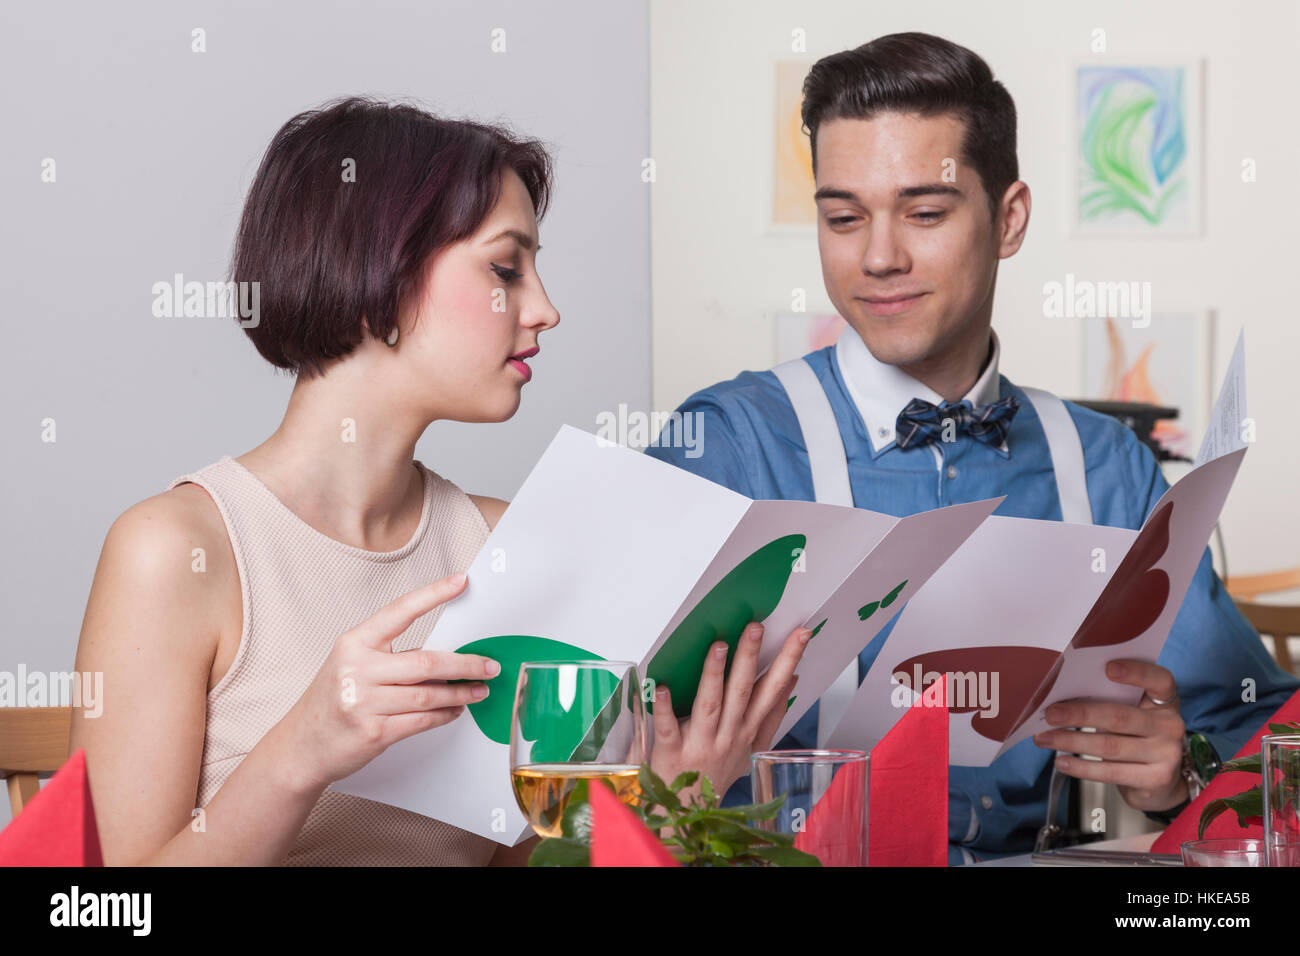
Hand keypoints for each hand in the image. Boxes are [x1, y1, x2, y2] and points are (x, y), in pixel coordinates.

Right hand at [278, 573, 500, 791]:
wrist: (302, 745)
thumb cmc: (333, 700)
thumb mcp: (352, 665)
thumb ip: (390, 656)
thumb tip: (445, 654)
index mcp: (354, 643)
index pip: (400, 610)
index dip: (433, 594)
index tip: (461, 582)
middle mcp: (357, 669)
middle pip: (426, 663)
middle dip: (465, 665)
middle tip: (489, 665)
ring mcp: (364, 702)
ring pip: (428, 696)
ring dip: (460, 694)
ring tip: (478, 691)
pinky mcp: (373, 732)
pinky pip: (421, 721)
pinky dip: (444, 716)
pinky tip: (455, 711)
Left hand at [649, 621, 809, 798]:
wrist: (689, 812)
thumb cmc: (717, 775)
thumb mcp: (754, 749)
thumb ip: (771, 716)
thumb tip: (792, 681)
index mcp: (748, 730)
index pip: (773, 690)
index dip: (788, 661)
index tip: (800, 634)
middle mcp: (728, 735)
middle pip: (743, 692)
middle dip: (751, 658)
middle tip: (757, 627)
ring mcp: (701, 743)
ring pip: (711, 704)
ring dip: (714, 675)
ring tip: (720, 646)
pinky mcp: (672, 752)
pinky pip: (668, 728)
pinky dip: (664, 709)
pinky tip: (661, 687)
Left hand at [1032, 658, 1186, 812]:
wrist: (1159, 781)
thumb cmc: (1136, 737)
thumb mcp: (1132, 713)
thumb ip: (1111, 701)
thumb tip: (1061, 698)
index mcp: (1165, 701)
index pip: (1160, 680)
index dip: (1136, 672)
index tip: (1107, 668)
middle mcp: (1170, 726)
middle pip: (1120, 716)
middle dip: (1080, 714)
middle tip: (1050, 714)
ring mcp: (1167, 754)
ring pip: (1110, 746)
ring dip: (1071, 741)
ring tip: (1044, 738)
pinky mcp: (1156, 780)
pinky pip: (1111, 772)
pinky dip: (1081, 767)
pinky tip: (1062, 762)